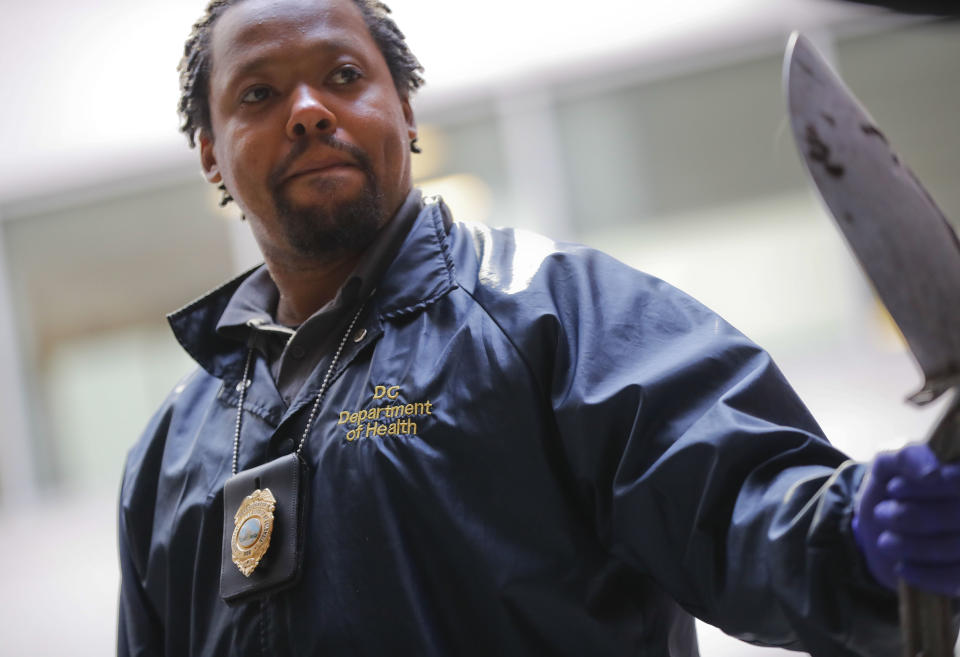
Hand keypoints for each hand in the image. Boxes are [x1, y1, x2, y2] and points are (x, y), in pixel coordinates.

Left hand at [852, 443, 959, 595]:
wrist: (882, 530)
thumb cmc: (892, 488)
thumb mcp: (890, 465)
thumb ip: (907, 456)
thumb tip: (932, 472)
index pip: (959, 482)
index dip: (929, 487)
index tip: (893, 488)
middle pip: (957, 515)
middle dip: (913, 516)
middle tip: (881, 514)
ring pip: (957, 547)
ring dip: (914, 546)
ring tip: (885, 542)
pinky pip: (958, 578)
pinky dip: (927, 575)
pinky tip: (901, 568)